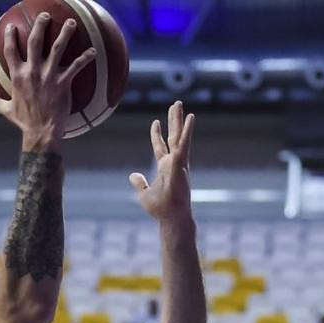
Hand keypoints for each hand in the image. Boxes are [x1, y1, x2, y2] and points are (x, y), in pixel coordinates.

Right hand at [0, 12, 96, 149]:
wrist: (40, 132)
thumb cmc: (24, 122)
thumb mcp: (7, 110)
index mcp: (17, 76)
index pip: (11, 51)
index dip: (11, 37)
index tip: (12, 27)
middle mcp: (32, 71)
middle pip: (35, 41)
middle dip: (40, 25)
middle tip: (45, 14)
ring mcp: (48, 76)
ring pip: (57, 48)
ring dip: (65, 33)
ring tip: (70, 22)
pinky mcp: (62, 83)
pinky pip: (76, 66)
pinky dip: (85, 58)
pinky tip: (93, 51)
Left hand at [130, 101, 195, 223]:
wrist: (171, 216)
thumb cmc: (161, 208)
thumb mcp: (144, 193)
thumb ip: (139, 183)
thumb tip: (133, 175)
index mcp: (165, 167)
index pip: (160, 146)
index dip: (157, 134)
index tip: (156, 121)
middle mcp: (173, 162)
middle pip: (173, 136)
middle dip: (173, 120)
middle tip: (175, 104)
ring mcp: (179, 161)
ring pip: (179, 136)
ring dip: (180, 120)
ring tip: (180, 105)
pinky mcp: (181, 163)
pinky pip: (184, 143)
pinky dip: (188, 130)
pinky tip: (190, 117)